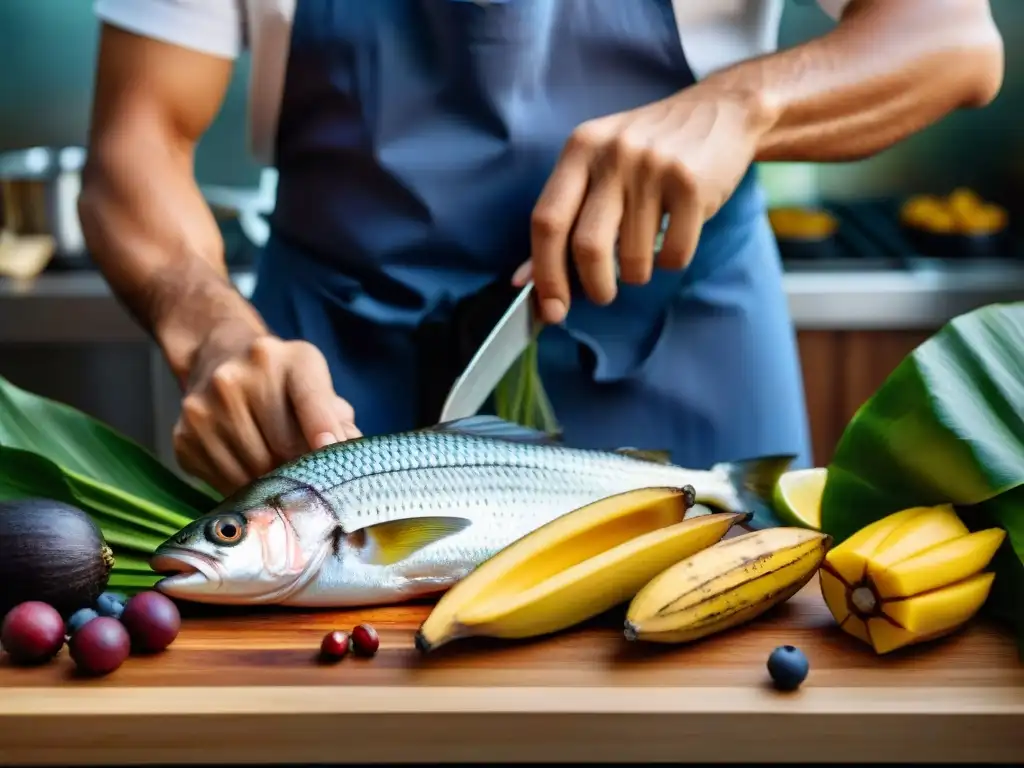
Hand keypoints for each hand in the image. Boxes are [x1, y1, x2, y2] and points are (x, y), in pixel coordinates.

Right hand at [171, 333, 360, 494]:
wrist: (218, 355)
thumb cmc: (281, 378)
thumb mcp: (314, 381)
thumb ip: (337, 417)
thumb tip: (350, 455)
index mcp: (288, 359)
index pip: (312, 399)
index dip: (324, 429)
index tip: (331, 451)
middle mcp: (239, 377)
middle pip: (283, 447)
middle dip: (303, 471)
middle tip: (312, 482)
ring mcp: (206, 407)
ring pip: (253, 472)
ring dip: (273, 485)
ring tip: (280, 477)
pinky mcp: (184, 436)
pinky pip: (223, 481)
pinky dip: (242, 488)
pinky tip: (250, 473)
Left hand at [513, 86, 772, 322]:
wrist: (722, 112)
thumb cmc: (648, 150)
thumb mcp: (598, 168)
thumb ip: (562, 220)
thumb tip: (524, 281)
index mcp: (580, 150)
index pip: (547, 221)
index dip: (545, 273)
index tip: (552, 308)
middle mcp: (612, 155)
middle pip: (588, 247)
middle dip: (595, 286)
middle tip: (603, 294)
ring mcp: (653, 168)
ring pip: (633, 259)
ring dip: (638, 273)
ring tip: (645, 252)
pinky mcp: (691, 185)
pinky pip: (674, 255)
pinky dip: (671, 262)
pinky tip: (675, 236)